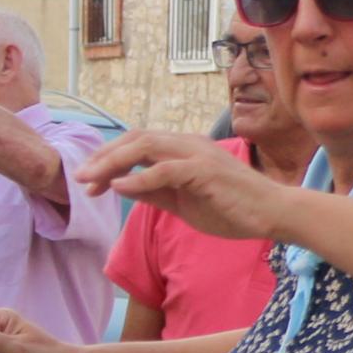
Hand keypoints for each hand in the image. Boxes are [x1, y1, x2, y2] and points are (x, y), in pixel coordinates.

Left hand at [88, 130, 290, 241]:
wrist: (273, 214)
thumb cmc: (233, 209)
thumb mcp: (184, 202)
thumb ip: (155, 191)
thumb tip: (123, 186)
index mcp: (184, 149)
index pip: (138, 143)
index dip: (108, 158)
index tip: (88, 183)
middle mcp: (189, 144)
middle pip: (136, 138)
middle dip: (103, 157)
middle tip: (79, 178)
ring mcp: (198, 154)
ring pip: (146, 147)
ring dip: (112, 163)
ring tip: (91, 181)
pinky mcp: (205, 170)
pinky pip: (164, 170)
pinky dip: (138, 178)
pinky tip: (118, 189)